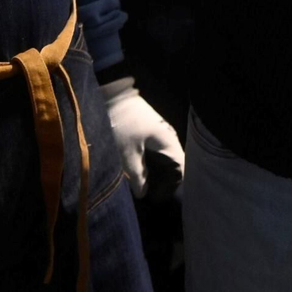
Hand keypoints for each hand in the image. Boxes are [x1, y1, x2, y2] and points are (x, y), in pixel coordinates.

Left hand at [101, 75, 184, 197]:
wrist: (110, 94)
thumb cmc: (121, 124)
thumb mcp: (126, 154)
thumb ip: (137, 177)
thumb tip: (144, 194)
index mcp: (168, 141)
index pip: (181, 168)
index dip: (172, 186)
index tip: (158, 198)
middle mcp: (168, 135)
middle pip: (173, 163)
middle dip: (163, 180)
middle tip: (148, 193)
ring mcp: (159, 130)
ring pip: (162, 156)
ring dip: (154, 171)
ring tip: (141, 183)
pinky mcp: (148, 127)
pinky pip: (154, 149)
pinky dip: (148, 161)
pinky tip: (137, 168)